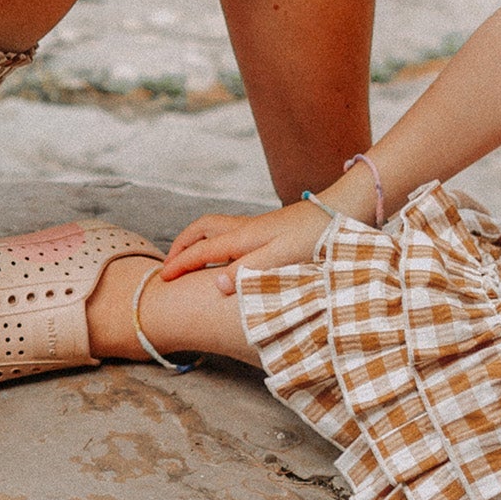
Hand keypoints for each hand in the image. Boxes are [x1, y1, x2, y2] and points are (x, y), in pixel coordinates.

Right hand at [158, 197, 334, 288]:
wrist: (338, 213)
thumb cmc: (313, 238)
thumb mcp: (280, 258)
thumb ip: (247, 271)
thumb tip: (217, 286)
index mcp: (243, 237)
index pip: (201, 250)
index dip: (180, 265)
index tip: (162, 280)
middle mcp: (244, 228)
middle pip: (201, 229)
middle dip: (182, 245)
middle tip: (170, 263)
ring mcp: (255, 227)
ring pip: (214, 228)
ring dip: (197, 240)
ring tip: (190, 258)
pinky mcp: (267, 229)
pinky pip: (228, 232)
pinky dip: (215, 241)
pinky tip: (224, 255)